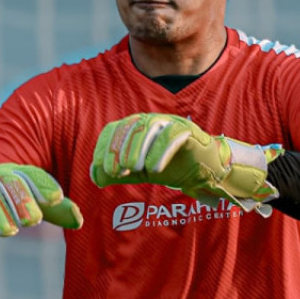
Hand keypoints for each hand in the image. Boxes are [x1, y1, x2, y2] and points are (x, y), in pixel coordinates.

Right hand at [0, 164, 82, 249]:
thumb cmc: (5, 202)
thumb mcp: (30, 204)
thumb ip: (55, 211)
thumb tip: (79, 220)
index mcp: (17, 174)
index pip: (33, 175)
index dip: (44, 186)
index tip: (56, 198)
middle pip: (10, 182)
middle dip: (21, 200)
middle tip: (33, 221)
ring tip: (8, 231)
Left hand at [90, 114, 282, 214]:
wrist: (204, 170)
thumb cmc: (170, 167)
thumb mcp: (138, 172)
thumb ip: (117, 173)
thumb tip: (94, 177)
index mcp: (134, 128)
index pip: (113, 131)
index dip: (105, 150)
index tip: (103, 171)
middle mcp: (150, 121)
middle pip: (128, 128)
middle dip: (119, 151)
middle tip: (115, 172)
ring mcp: (169, 123)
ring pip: (149, 129)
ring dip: (138, 149)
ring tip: (133, 170)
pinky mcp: (187, 130)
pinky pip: (172, 136)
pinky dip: (161, 152)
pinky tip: (154, 169)